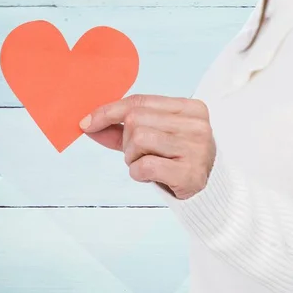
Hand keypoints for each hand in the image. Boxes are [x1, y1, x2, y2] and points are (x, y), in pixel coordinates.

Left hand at [79, 94, 215, 199]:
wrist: (204, 190)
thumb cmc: (175, 159)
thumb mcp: (152, 138)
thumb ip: (121, 129)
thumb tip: (87, 124)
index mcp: (192, 108)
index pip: (140, 101)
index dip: (109, 111)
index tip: (87, 123)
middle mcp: (198, 125)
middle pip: (136, 120)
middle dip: (127, 141)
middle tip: (139, 155)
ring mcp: (197, 149)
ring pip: (139, 140)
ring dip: (132, 158)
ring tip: (147, 165)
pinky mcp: (191, 173)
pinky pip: (145, 166)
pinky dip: (138, 174)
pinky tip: (152, 177)